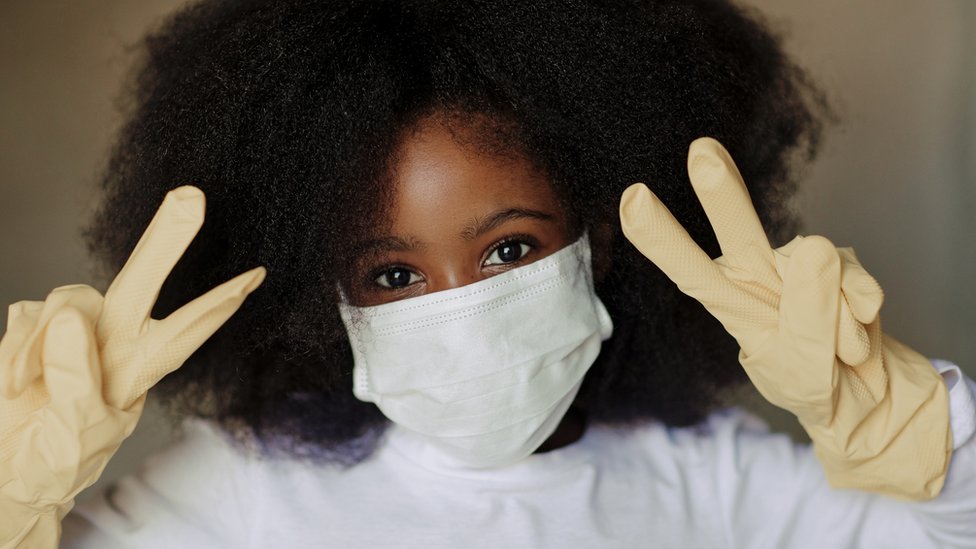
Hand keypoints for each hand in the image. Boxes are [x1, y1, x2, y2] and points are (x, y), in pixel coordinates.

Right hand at [0, 186, 264, 546]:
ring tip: (27, 389)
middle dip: (167, 242)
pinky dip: (16, 352)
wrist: (10, 469)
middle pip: (143, 282)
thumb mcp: (76, 432)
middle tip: (191, 198)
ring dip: (40, 347)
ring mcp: (75, 329)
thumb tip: (70, 320)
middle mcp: (114, 339)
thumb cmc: (54, 458)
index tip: (257, 276)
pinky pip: (28, 316)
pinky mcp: (37, 325)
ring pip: (70, 300)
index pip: (188, 328)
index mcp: (139, 367)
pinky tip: (17, 382)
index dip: (221, 301)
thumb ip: (75, 379)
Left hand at [618, 137, 949, 499]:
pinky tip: (857, 341)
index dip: (660, 237)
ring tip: (837, 354)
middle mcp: (758, 272)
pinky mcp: (844, 264)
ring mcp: (802, 265)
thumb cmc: (812, 381)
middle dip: (721, 193)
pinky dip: (862, 320)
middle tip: (700, 152)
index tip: (632, 198)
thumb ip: (806, 318)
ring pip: (817, 262)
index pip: (690, 269)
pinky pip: (857, 282)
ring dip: (837, 323)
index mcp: (729, 300)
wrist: (866, 396)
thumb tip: (818, 248)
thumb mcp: (798, 368)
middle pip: (739, 230)